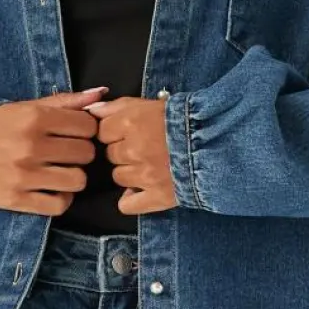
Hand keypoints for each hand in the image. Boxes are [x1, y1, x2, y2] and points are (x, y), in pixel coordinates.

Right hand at [0, 87, 108, 212]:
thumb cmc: (0, 127)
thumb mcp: (28, 107)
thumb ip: (66, 101)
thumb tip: (100, 94)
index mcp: (35, 119)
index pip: (87, 127)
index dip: (85, 130)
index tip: (74, 134)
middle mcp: (30, 147)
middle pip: (85, 154)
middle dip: (80, 153)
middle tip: (65, 153)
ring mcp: (24, 176)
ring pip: (78, 180)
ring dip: (73, 177)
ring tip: (60, 172)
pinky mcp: (18, 199)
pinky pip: (59, 205)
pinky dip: (61, 199)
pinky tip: (52, 190)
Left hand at [88, 95, 176, 213]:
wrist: (217, 142)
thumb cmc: (184, 120)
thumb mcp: (150, 103)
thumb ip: (117, 106)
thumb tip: (92, 110)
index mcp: (131, 123)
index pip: (102, 131)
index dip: (115, 132)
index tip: (131, 132)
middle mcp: (134, 149)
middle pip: (111, 155)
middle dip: (124, 151)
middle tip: (145, 147)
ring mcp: (144, 176)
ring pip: (118, 177)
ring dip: (129, 173)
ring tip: (151, 165)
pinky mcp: (156, 197)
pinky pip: (127, 205)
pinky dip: (131, 199)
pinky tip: (142, 190)